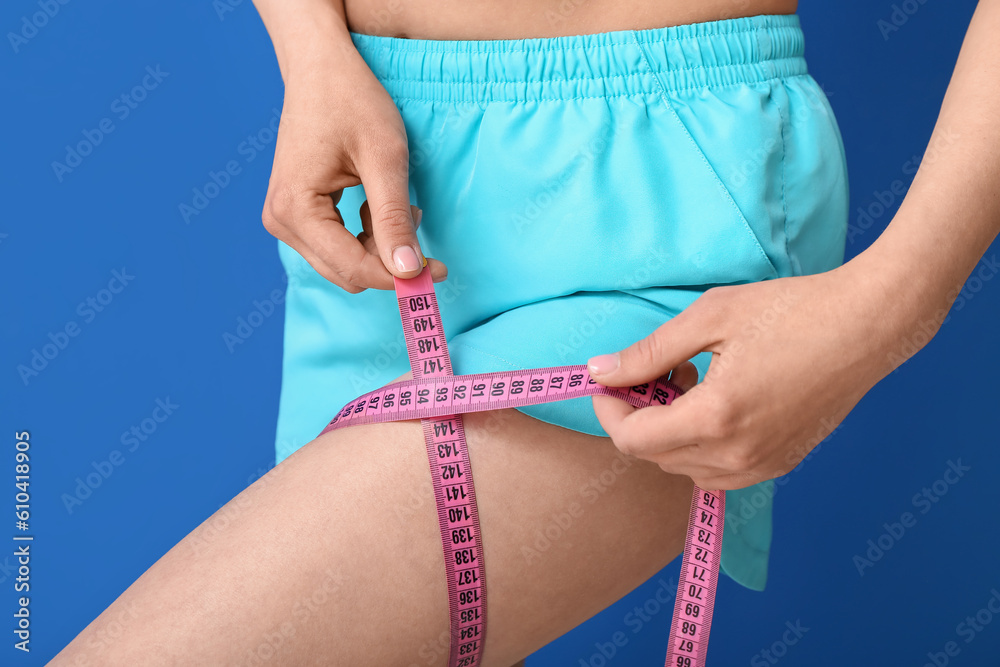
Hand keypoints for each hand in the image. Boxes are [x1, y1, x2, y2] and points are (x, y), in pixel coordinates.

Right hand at [261, 52, 446, 292]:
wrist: (319, 65)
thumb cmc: (351, 99)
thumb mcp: (384, 158)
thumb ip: (394, 218)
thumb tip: (410, 273)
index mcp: (295, 209)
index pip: (353, 267)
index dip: (400, 275)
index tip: (440, 270)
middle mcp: (280, 221)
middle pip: (347, 271)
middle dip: (388, 257)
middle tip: (417, 218)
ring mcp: (283, 219)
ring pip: (343, 263)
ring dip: (377, 243)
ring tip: (397, 202)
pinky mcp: (294, 214)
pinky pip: (336, 246)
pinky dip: (365, 234)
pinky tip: (378, 203)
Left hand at [587, 259, 926, 489]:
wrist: (868, 324)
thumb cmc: (792, 310)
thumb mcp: (709, 317)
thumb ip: (649, 352)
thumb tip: (598, 372)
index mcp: (716, 417)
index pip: (634, 440)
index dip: (609, 413)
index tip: (608, 383)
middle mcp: (738, 454)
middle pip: (655, 457)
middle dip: (640, 417)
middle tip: (660, 370)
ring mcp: (764, 464)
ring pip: (686, 469)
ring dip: (671, 434)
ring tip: (693, 382)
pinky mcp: (783, 463)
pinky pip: (720, 472)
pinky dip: (702, 446)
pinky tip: (718, 403)